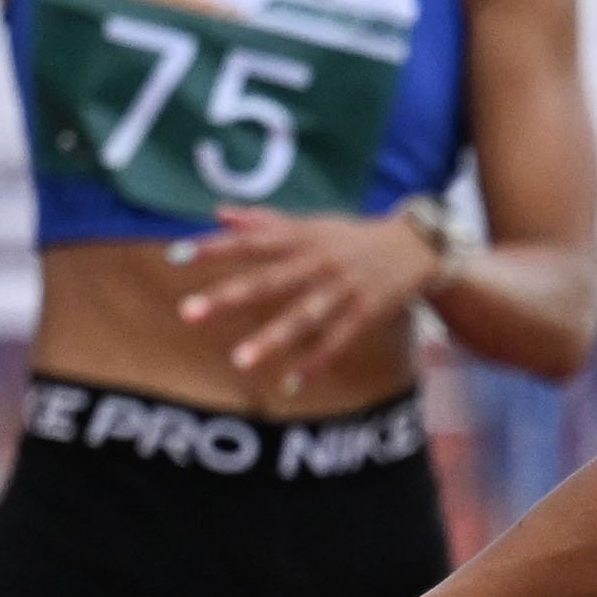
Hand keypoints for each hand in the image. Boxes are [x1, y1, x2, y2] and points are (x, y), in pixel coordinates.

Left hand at [170, 210, 448, 393]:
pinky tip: (289, 383)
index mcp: (303, 237)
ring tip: (239, 360)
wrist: (418, 245)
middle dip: (228, 296)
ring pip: (303, 317)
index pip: (252, 241)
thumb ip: (265, 221)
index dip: (216, 248)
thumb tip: (219, 213)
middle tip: (188, 312)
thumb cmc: (353, 235)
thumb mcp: (313, 222)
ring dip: (271, 339)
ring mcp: (344, 289)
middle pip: (269, 280)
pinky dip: (314, 362)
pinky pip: (336, 341)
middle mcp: (320, 261)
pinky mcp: (366, 313)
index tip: (178, 256)